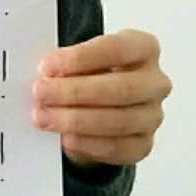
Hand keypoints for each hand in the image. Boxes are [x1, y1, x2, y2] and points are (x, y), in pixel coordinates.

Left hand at [30, 28, 171, 168]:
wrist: (100, 102)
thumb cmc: (90, 71)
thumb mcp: (81, 56)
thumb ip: (68, 61)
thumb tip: (45, 74)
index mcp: (143, 48)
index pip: (116, 49)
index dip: (80, 58)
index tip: (47, 66)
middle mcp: (154, 82)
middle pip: (120, 88)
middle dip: (75, 92)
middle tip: (41, 93)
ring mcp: (152, 115)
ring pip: (119, 121)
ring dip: (76, 120)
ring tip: (45, 117)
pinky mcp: (144, 144)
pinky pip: (118, 148)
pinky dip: (89, 144)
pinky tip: (66, 138)